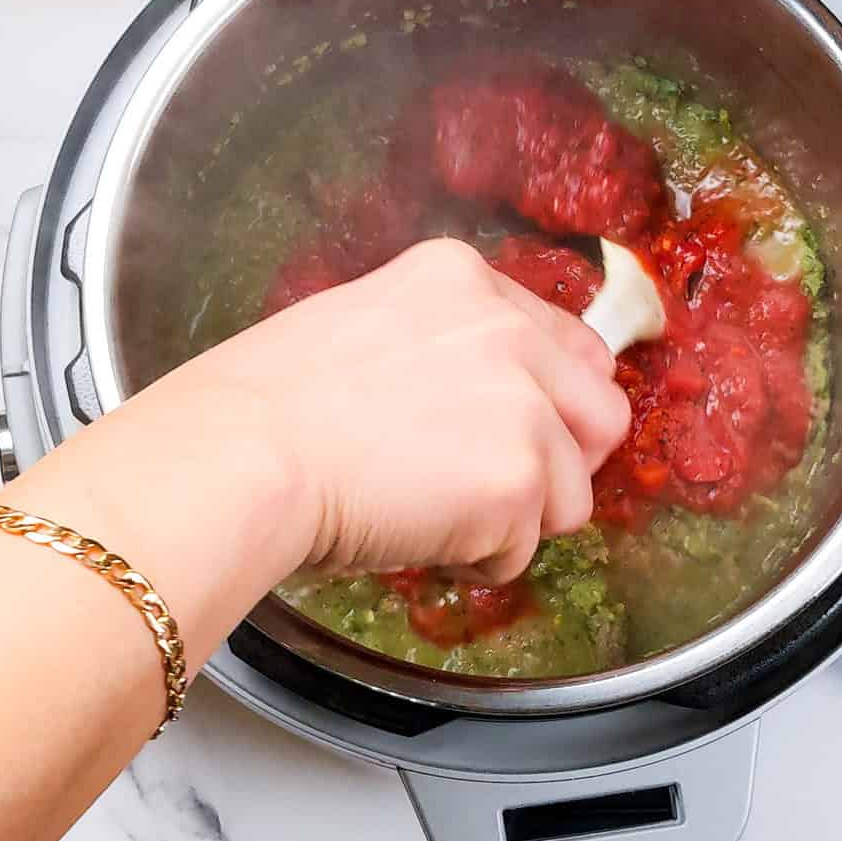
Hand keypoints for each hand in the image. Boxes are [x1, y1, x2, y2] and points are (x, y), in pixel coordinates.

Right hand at [188, 238, 630, 582]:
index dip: (553, 402)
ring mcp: (524, 404)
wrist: (240, 456)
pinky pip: (524, 547)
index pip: (571, 343)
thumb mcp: (360, 327)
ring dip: (514, 520)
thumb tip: (478, 402)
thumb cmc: (265, 403)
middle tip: (500, 492)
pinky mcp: (520, 478)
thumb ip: (441, 347)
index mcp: (464, 280)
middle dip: (562, 463)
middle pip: (601, 414)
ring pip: (572, 493)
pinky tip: (416, 538)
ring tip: (432, 517)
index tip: (522, 434)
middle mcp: (510, 330)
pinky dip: (478, 560)